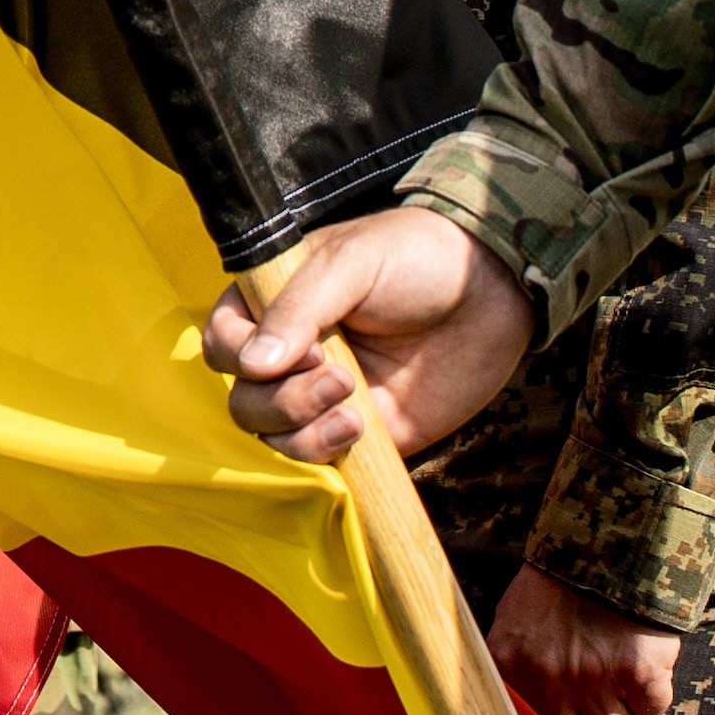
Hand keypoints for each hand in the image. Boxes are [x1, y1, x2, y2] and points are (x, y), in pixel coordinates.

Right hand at [201, 210, 535, 463]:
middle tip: (337, 374)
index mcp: (274, 303)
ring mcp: (321, 396)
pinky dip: (323, 450)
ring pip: (273, 435)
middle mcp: (290, 353)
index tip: (295, 350)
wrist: (492, 291)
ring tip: (352, 405)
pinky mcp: (358, 430)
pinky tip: (359, 428)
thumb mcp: (351, 262)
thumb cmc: (415, 257)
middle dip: (280, 398)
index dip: (242, 355)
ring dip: (301, 427)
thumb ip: (299, 309)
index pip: (223, 341)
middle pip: (243, 398)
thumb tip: (253, 364)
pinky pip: (316, 457)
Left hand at [489, 566, 685, 714]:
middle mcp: (549, 681)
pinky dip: (651, 691)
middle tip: (593, 686)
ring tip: (615, 662)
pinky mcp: (639, 674)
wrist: (608, 542)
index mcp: (512, 668)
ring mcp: (594, 680)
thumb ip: (513, 673)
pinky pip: (651, 708)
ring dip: (620, 705)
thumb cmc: (558, 587)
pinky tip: (641, 657)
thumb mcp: (514, 623)